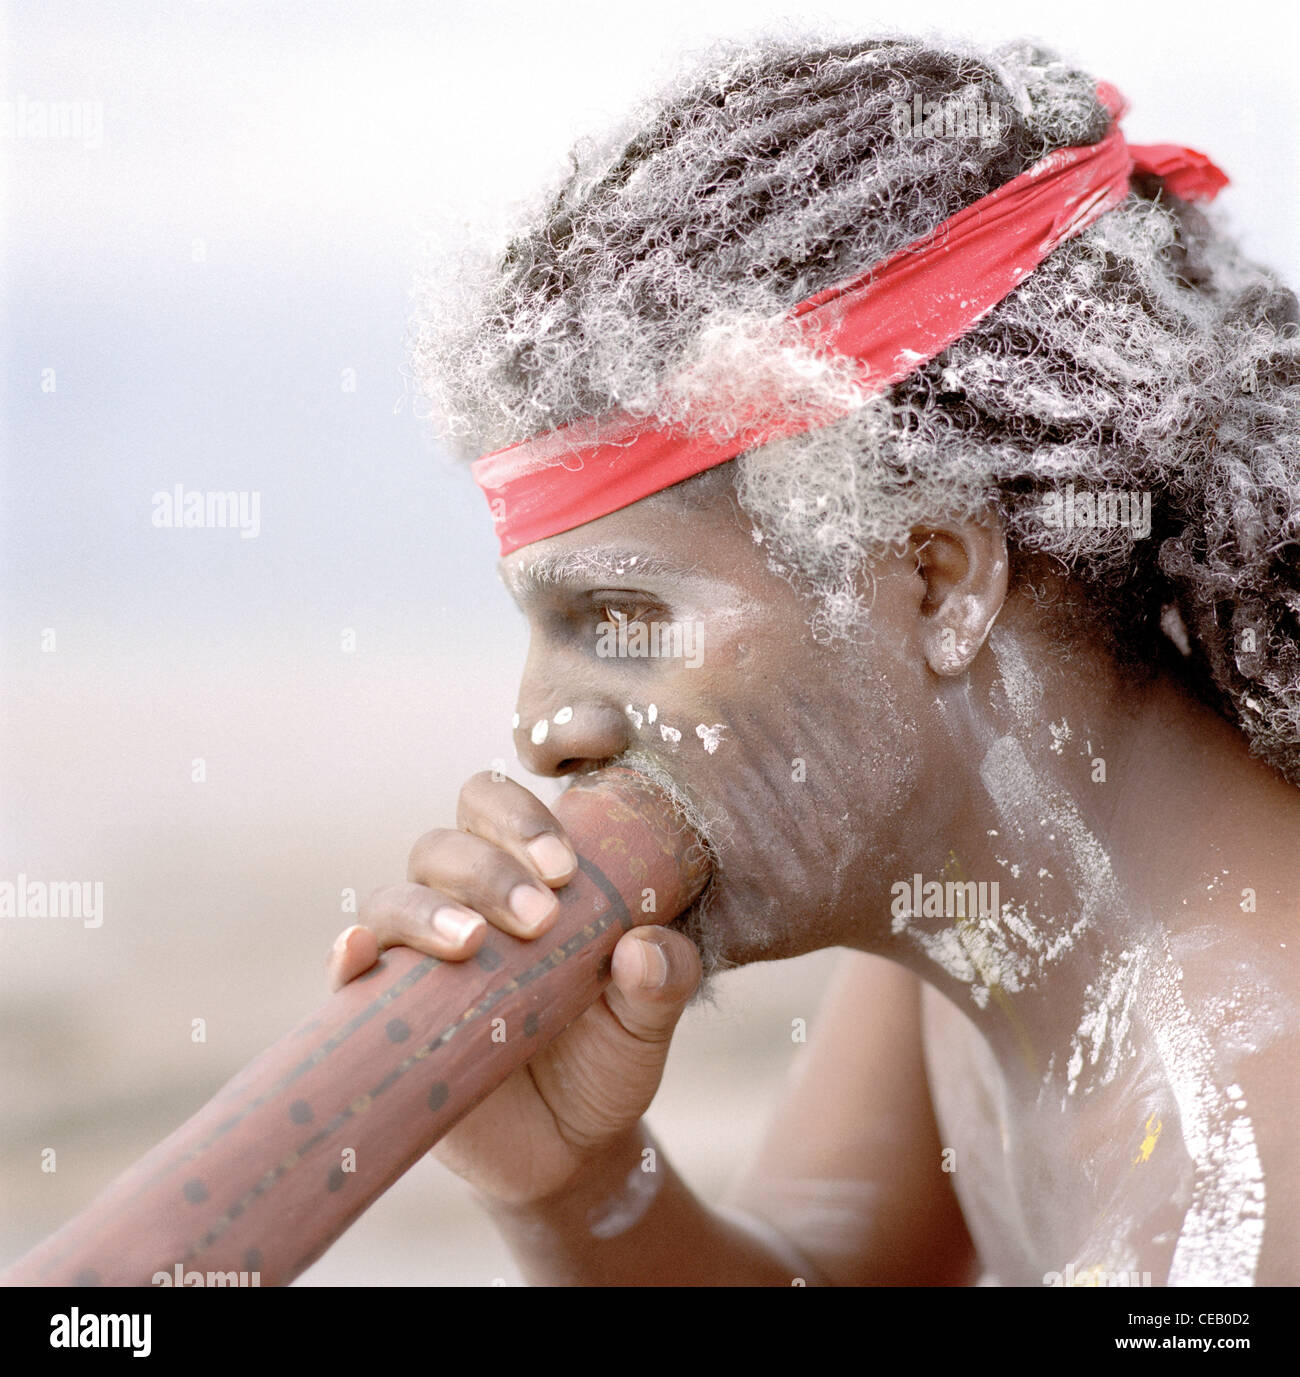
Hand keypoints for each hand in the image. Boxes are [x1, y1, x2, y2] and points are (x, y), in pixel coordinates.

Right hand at [325, 771, 701, 1204]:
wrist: (568, 1148)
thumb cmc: (606, 1057)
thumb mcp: (649, 1019)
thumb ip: (664, 977)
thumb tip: (645, 948)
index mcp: (522, 877)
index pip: (495, 807)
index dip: (521, 819)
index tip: (565, 868)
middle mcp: (460, 903)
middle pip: (443, 847)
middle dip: (490, 870)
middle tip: (540, 917)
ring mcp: (416, 957)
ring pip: (393, 899)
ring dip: (428, 910)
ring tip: (473, 943)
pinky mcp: (380, 1014)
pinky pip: (349, 970)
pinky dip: (348, 953)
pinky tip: (359, 952)